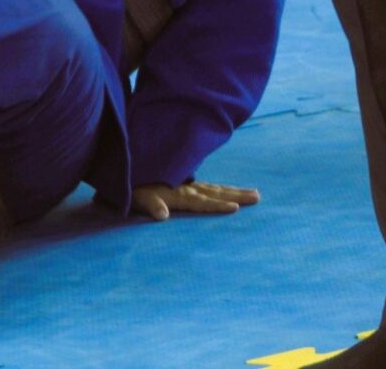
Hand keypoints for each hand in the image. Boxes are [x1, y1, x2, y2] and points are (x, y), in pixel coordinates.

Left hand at [132, 180, 260, 220]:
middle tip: (258, 196)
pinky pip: (208, 187)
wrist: (127, 169)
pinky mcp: (184, 184)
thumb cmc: (133, 189)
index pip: (202, 202)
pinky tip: (226, 190)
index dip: (217, 205)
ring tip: (254, 192)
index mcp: (178, 195)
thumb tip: (162, 215)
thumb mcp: (139, 198)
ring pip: (216, 188)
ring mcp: (187, 185)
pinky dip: (220, 189)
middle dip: (237, 195)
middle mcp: (187, 189)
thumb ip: (151, 205)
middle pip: (216, 192)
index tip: (236, 208)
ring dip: (234, 191)